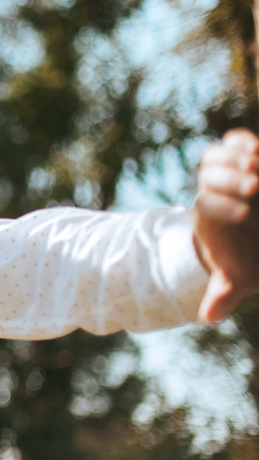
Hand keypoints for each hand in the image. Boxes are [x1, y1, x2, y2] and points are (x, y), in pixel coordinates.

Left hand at [191, 128, 258, 322]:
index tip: (245, 217)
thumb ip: (222, 292)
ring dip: (236, 157)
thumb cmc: (243, 258)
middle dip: (229, 180)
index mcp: (206, 218)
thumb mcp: (234, 278)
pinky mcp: (242, 157)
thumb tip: (207, 318)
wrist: (246, 233)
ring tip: (257, 164)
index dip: (221, 208)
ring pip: (217, 155)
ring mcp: (225, 172)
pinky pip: (236, 141)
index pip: (205, 207)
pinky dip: (242, 142)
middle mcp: (211, 192)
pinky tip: (257, 153)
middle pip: (208, 176)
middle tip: (254, 187)